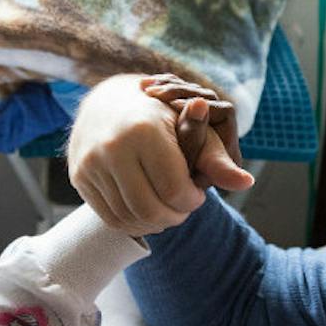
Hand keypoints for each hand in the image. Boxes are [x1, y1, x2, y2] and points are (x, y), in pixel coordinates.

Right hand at [67, 74, 252, 234]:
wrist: (107, 102)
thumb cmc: (157, 115)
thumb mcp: (189, 128)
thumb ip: (216, 157)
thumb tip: (246, 182)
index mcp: (144, 131)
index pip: (175, 190)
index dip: (191, 201)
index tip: (196, 194)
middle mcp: (112, 147)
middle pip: (150, 210)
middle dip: (174, 217)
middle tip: (182, 209)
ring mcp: (90, 163)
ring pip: (129, 218)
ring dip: (153, 223)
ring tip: (166, 210)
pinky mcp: (79, 177)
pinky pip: (110, 217)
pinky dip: (132, 223)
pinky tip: (146, 213)